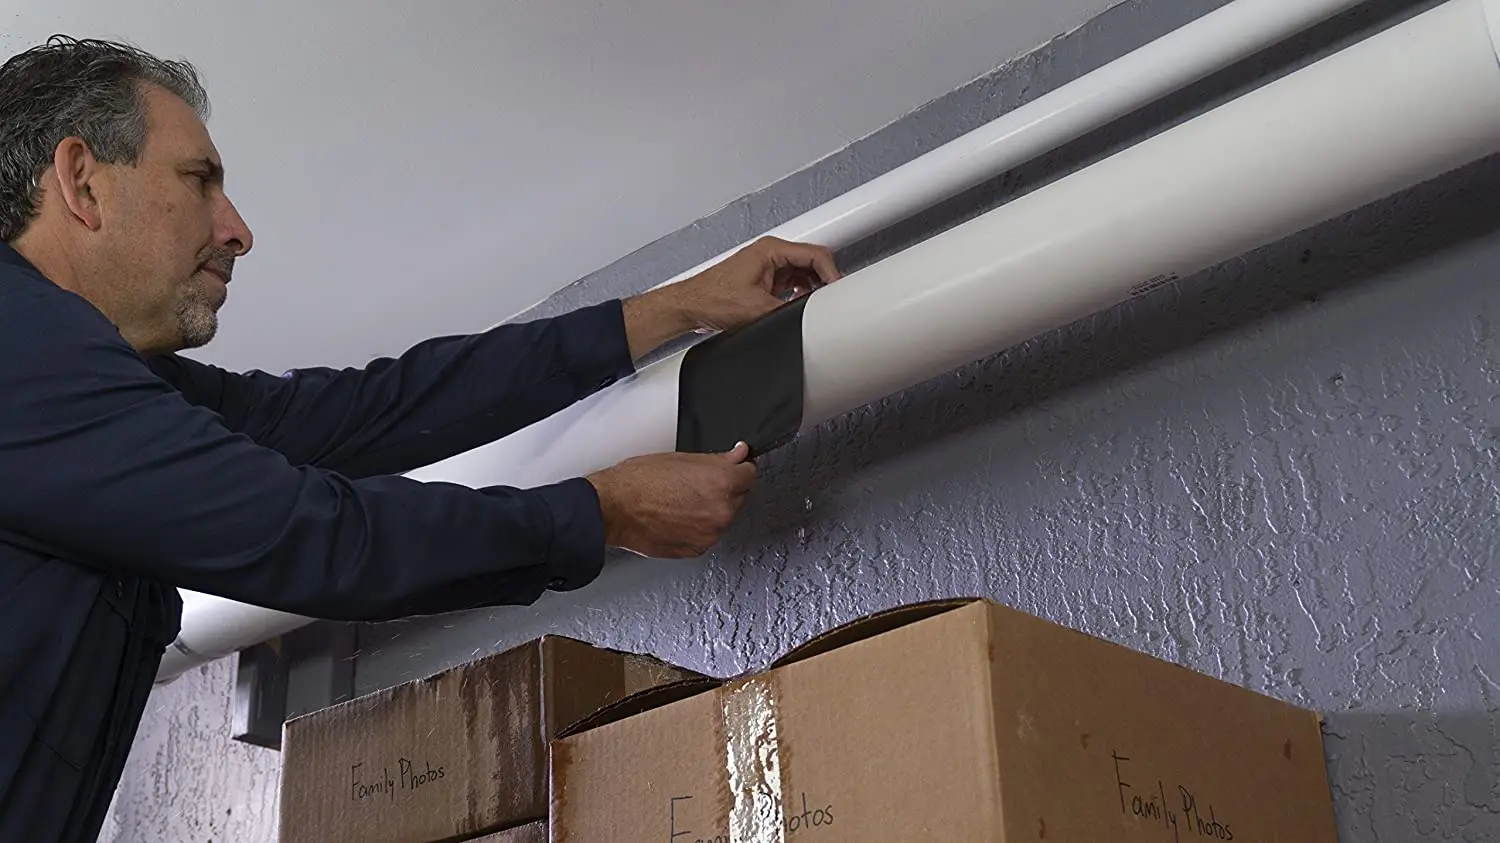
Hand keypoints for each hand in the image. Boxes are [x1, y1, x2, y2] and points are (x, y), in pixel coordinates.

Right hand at [586, 442, 757, 557]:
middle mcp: (722, 510)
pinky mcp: (697, 549)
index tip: (732, 465)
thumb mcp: (681, 458)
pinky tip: (677, 516)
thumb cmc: (637, 482)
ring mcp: (710, 533)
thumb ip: (719, 459)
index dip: (738, 466)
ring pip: (723, 516)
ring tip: (681, 500)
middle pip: (740, 495)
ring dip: (711, 509)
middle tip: (697, 483)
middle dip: (725, 488)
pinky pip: (707, 534)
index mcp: (722, 482)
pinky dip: (698, 527)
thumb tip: (739, 455)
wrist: (612, 509)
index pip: (750, 472)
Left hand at [677, 236, 840, 331]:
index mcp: (771, 249)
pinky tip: (799, 306)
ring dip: (812, 289)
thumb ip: (790, 310)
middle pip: (812, 262)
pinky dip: (800, 294)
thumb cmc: (711, 299)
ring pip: (803, 273)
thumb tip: (810, 315)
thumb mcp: (759, 309)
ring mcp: (767, 266)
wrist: (689, 307)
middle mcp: (770, 253)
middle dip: (824, 281)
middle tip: (832, 300)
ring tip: (817, 306)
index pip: (816, 255)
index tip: (839, 291)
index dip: (832, 274)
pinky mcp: (763, 279)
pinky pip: (791, 282)